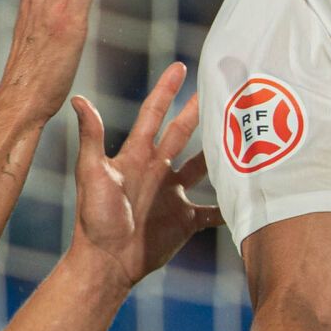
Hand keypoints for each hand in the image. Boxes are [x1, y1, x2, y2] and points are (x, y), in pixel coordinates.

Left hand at [70, 62, 222, 284]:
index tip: (180, 67)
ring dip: (222, 153)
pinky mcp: (185, 220)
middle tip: (222, 91)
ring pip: (204, 167)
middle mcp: (158, 171)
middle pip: (183, 134)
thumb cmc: (95, 218)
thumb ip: (91, 137)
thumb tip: (78, 98)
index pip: (154, 115)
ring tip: (244, 134)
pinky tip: (252, 196)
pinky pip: (214, 210)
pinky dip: (232, 206)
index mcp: (137, 156)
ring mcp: (174, 195)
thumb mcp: (92, 174)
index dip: (166, 91)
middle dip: (201, 112)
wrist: (107, 262)